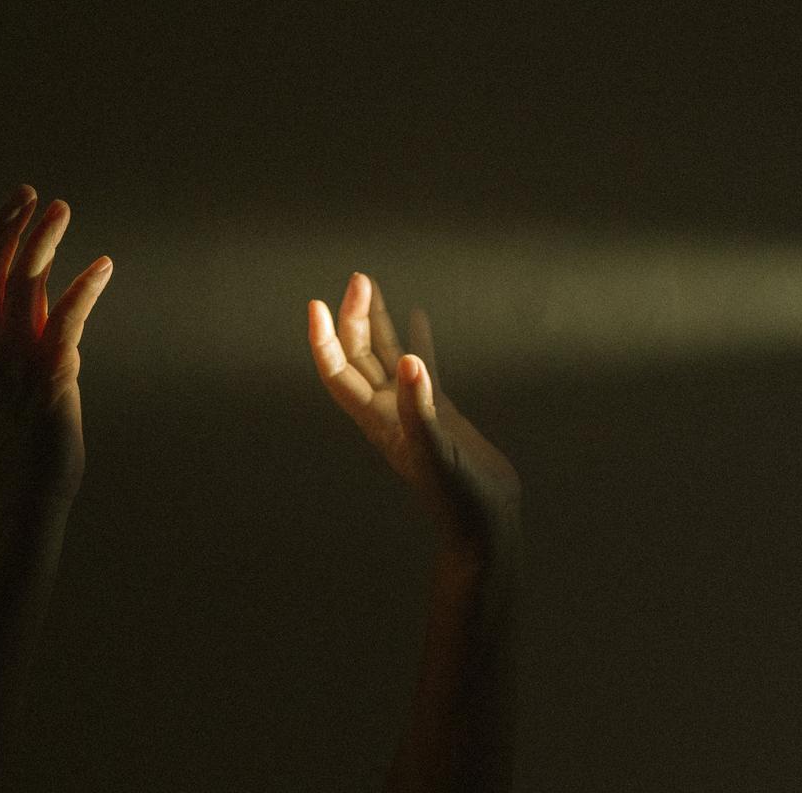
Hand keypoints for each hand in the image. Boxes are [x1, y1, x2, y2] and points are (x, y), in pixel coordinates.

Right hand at [0, 184, 112, 504]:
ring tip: (61, 208)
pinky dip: (83, 290)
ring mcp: (20, 364)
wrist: (31, 491)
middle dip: (7, 228)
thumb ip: (32, 340)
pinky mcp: (51, 379)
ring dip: (42, 243)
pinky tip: (103, 266)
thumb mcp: (26, 380)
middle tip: (29, 192)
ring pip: (22, 288)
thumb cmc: (33, 439)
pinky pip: (65, 323)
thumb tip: (49, 306)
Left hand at [307, 273, 519, 560]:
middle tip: (360, 278)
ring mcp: (411, 410)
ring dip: (376, 323)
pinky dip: (417, 341)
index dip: (324, 340)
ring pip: (385, 356)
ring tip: (371, 285)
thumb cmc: (458, 498)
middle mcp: (387, 411)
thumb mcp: (436, 453)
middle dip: (354, 317)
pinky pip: (421, 367)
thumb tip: (409, 361)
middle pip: (358, 356)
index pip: (338, 372)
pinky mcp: (438, 412)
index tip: (317, 304)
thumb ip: (419, 408)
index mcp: (378, 421)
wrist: (484, 524)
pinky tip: (418, 317)